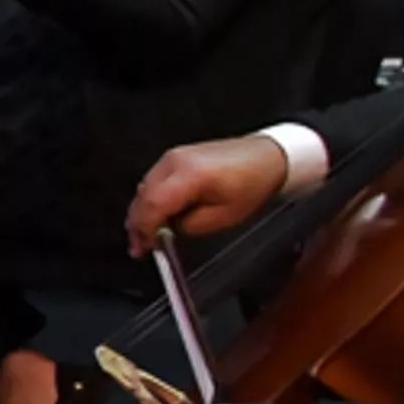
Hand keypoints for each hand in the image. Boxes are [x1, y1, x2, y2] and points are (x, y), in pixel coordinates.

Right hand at [125, 135, 289, 253]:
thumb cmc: (253, 184)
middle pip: (142, 196)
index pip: (153, 204)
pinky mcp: (175, 156)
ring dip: (141, 212)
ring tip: (145, 235)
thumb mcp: (225, 217)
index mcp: (190, 175)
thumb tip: (168, 230)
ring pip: (143, 188)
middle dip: (137, 224)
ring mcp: (172, 156)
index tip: (145, 247)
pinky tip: (155, 215)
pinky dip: (149, 200)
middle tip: (138, 247)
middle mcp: (175, 161)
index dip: (145, 229)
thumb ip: (189, 226)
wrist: (267, 156)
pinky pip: (152, 181)